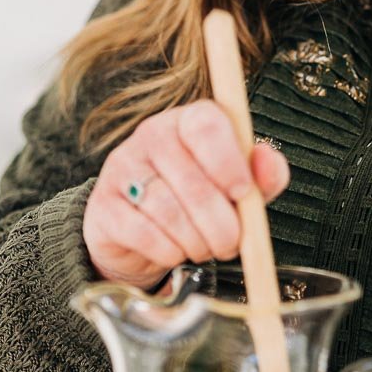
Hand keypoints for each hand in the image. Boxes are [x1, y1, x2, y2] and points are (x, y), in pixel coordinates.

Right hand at [82, 100, 290, 288]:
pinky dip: (168, 252)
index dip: (229, 164)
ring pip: (169, 212)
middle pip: (193, 182)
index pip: (207, 126)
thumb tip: (268, 161)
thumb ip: (262, 174)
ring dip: (197, 243)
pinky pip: (144, 234)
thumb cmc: (198, 199)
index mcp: (189, 120)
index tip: (243, 195)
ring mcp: (122, 167)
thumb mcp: (237, 184)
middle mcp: (151, 134)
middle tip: (230, 244)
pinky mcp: (103, 205)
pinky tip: (175, 252)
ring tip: (204, 248)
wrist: (140, 231)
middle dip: (221, 225)